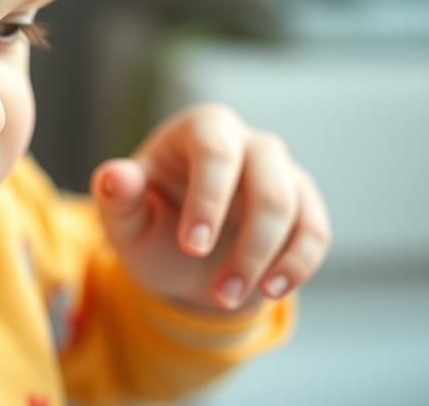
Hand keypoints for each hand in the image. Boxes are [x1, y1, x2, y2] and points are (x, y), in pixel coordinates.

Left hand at [90, 104, 331, 311]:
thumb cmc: (149, 224)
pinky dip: (298, 265)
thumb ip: (118, 197)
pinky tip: (269, 291)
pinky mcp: (302, 204)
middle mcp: (246, 142)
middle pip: (266, 183)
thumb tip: (114, 176)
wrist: (182, 259)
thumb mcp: (125, 219)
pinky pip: (315, 231)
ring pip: (293, 208)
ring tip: (229, 298)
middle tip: (219, 292)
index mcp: (198, 130)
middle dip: (247, 246)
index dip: (209, 199)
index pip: (214, 151)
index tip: (192, 247)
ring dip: (266, 261)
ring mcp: (280, 172)